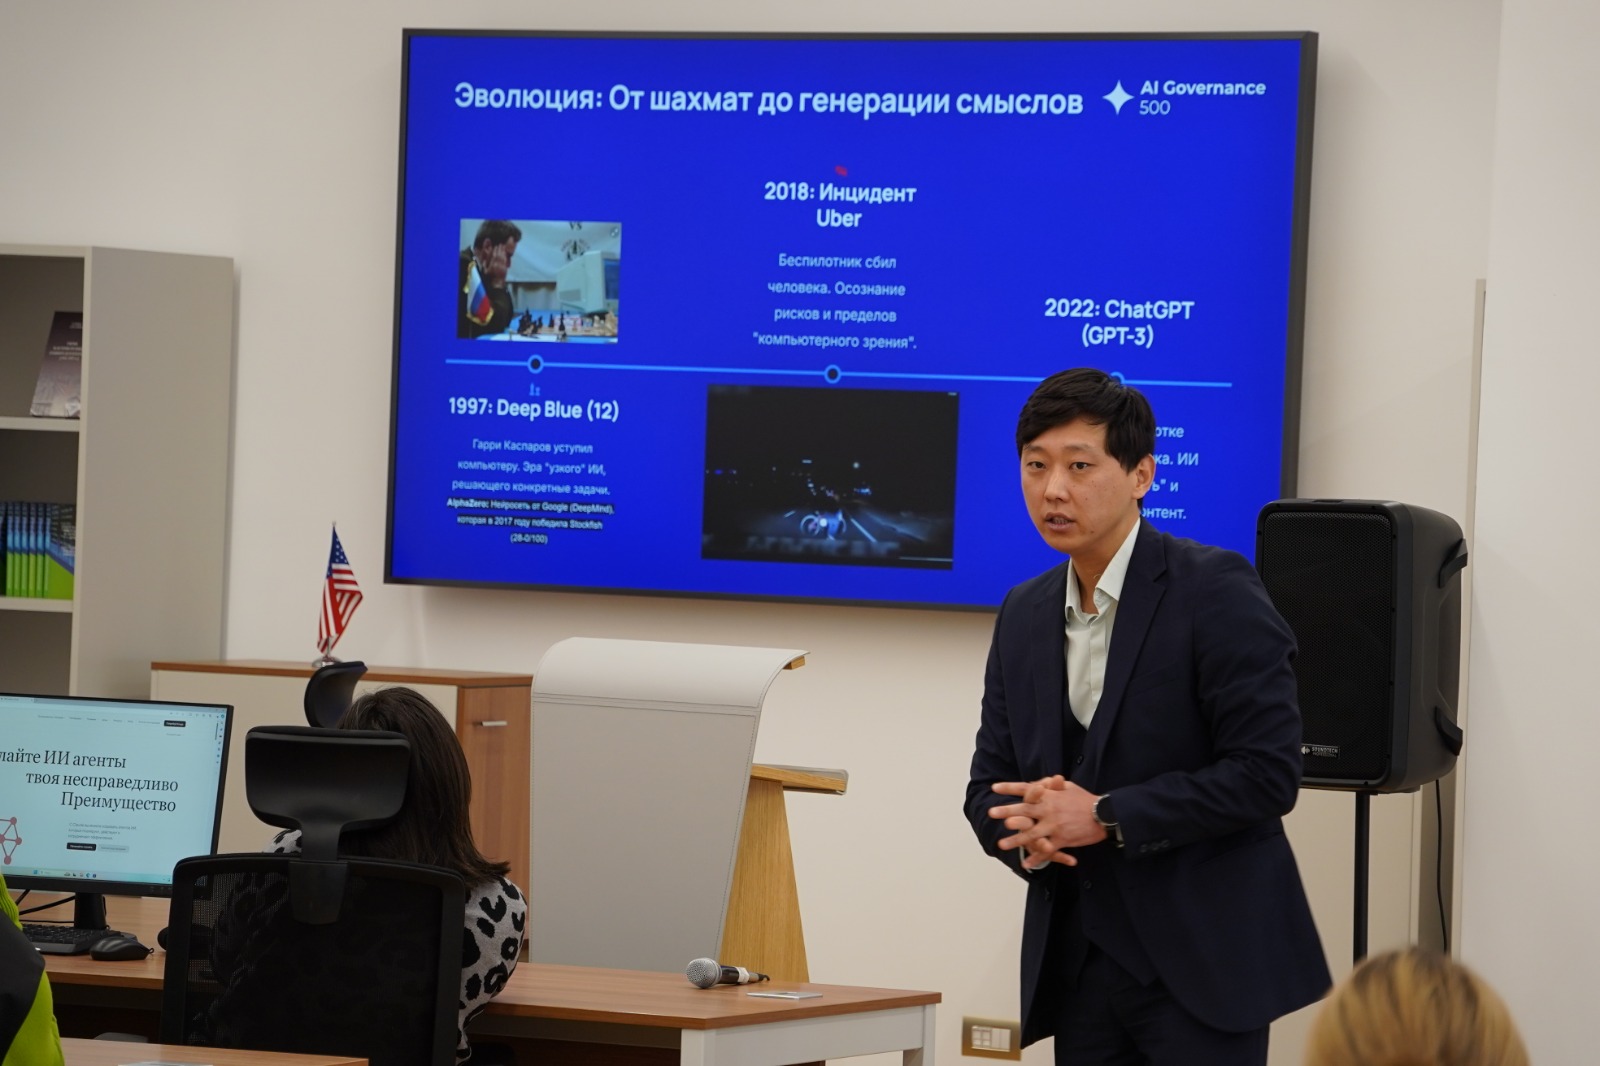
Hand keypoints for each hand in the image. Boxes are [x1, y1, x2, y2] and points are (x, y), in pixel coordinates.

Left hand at [989, 775, 1106, 864]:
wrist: (1104, 815)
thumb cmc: (1086, 800)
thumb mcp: (1069, 787)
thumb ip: (1052, 785)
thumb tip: (1040, 783)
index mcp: (1049, 795)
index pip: (1026, 789)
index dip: (1010, 788)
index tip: (994, 788)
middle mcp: (1049, 810)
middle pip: (1024, 810)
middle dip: (1006, 811)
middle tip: (991, 813)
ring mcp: (1054, 825)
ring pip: (1031, 833)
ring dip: (1015, 839)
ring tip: (1001, 844)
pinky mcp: (1062, 839)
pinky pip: (1046, 850)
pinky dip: (1036, 858)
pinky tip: (1025, 863)